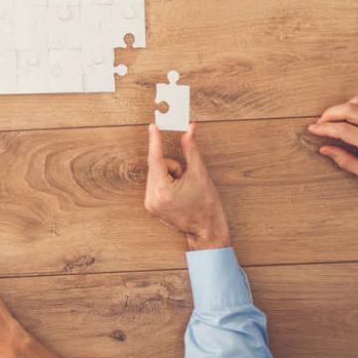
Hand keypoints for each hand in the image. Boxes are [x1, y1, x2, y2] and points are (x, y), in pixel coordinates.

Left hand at [144, 123, 230, 250]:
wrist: (207, 230)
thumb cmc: (206, 205)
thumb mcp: (200, 174)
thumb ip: (191, 150)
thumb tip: (189, 131)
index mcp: (163, 190)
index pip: (156, 159)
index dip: (155, 141)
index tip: (152, 127)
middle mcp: (152, 198)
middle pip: (157, 167)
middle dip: (172, 168)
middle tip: (186, 179)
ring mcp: (150, 204)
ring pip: (156, 175)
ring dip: (169, 176)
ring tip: (183, 190)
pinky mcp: (151, 207)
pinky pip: (155, 185)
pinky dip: (166, 184)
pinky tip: (177, 195)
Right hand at [308, 96, 357, 189]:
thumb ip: (344, 160)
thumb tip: (325, 150)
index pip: (341, 129)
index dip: (323, 128)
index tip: (313, 129)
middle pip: (347, 110)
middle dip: (328, 114)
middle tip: (320, 122)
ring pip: (357, 102)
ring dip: (340, 107)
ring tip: (333, 118)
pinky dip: (353, 105)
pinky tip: (348, 115)